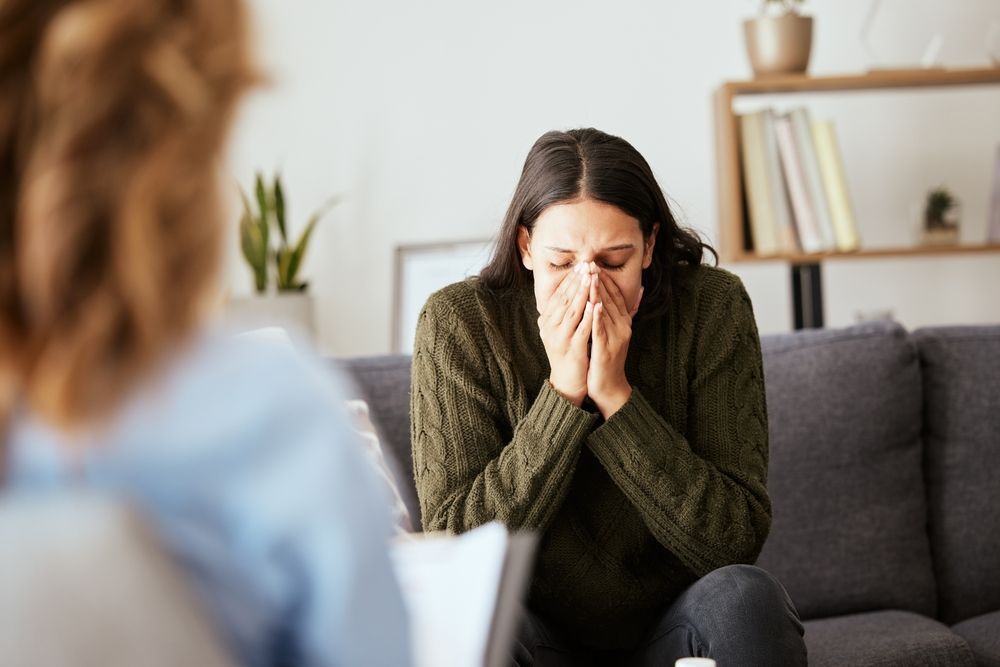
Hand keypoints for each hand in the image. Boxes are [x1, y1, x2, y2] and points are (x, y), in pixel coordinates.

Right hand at [539, 268, 594, 405]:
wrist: (567, 381)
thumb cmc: (568, 353)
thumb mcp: (561, 330)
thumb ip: (563, 312)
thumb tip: (569, 291)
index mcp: (546, 321)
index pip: (558, 295)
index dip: (569, 280)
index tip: (580, 266)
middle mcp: (549, 328)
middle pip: (565, 299)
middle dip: (577, 281)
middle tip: (586, 265)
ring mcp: (560, 338)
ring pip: (572, 311)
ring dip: (583, 293)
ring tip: (591, 278)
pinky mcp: (573, 348)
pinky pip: (582, 328)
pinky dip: (589, 315)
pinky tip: (597, 303)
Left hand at [587, 273, 640, 417]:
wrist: (609, 386)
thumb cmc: (607, 358)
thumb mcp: (614, 332)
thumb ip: (619, 312)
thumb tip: (638, 291)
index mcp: (624, 322)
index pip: (615, 295)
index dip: (606, 279)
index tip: (594, 264)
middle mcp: (623, 327)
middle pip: (611, 300)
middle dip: (600, 281)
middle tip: (590, 264)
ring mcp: (616, 338)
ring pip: (606, 311)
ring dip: (598, 293)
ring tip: (591, 277)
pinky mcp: (607, 349)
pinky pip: (601, 330)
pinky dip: (597, 317)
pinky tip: (592, 305)